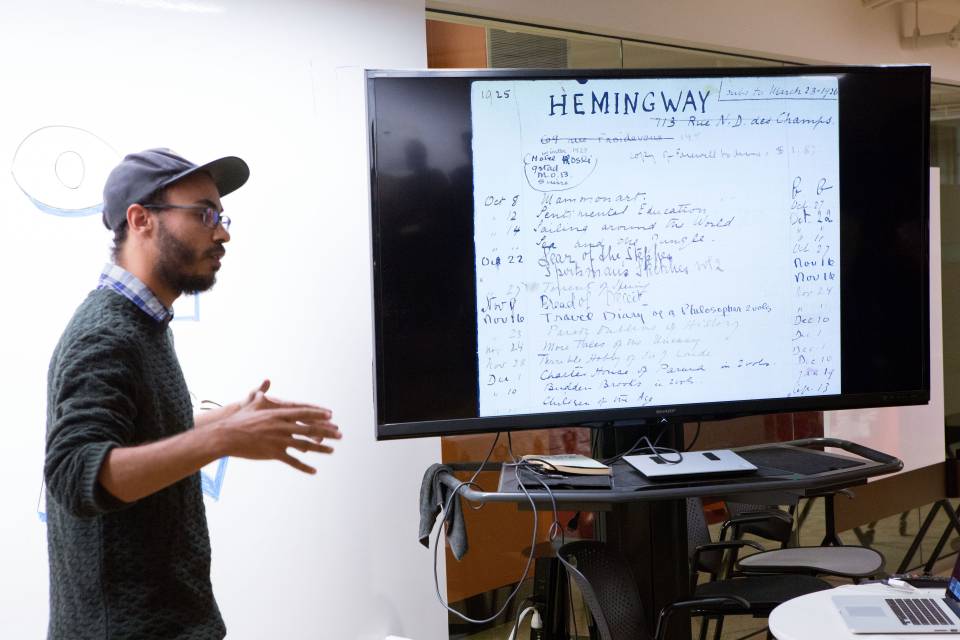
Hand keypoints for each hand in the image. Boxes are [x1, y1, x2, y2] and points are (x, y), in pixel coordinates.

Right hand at [213, 379, 340, 472]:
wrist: (227, 435)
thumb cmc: (240, 419)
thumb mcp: (252, 403)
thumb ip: (262, 393)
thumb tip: (265, 382)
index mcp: (280, 414)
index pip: (304, 413)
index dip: (318, 414)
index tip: (331, 416)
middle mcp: (283, 426)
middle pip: (310, 429)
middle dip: (327, 432)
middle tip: (340, 434)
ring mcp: (280, 440)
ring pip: (305, 445)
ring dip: (320, 448)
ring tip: (332, 450)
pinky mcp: (274, 453)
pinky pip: (292, 461)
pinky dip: (304, 467)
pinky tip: (314, 471)